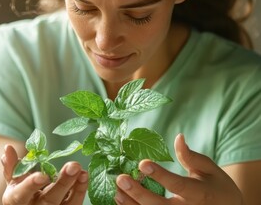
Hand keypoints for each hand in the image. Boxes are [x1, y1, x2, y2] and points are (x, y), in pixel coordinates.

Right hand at [1, 144, 88, 204]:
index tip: (43, 175)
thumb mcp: (14, 183)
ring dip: (76, 187)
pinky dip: (80, 190)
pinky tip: (84, 176)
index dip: (31, 185)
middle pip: (49, 201)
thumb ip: (12, 167)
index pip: (21, 195)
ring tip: (82, 171)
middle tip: (73, 165)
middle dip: (62, 184)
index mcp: (16, 201)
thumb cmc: (22, 195)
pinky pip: (74, 204)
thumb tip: (7, 148)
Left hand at [114, 134, 243, 204]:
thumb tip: (178, 137)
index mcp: (199, 193)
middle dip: (139, 193)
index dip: (160, 175)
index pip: (177, 184)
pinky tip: (122, 201)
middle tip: (121, 179)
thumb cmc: (217, 187)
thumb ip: (192, 157)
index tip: (143, 163)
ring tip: (117, 191)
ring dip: (132, 204)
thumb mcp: (210, 170)